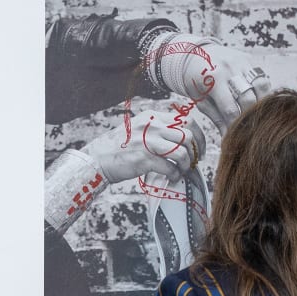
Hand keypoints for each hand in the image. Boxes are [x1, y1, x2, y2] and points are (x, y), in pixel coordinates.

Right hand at [85, 107, 206, 184]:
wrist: (97, 159)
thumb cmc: (119, 147)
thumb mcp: (140, 129)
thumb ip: (158, 128)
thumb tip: (182, 136)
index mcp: (154, 116)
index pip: (187, 119)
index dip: (198, 134)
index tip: (198, 148)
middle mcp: (153, 126)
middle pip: (188, 134)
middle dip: (196, 150)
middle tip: (194, 161)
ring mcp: (149, 142)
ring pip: (182, 151)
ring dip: (186, 164)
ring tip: (181, 171)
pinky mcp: (144, 159)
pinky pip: (170, 168)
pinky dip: (175, 176)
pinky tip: (172, 179)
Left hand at [150, 38, 270, 132]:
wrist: (194, 53)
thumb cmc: (196, 82)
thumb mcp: (201, 100)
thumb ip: (216, 117)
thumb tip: (228, 138)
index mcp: (214, 80)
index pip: (230, 109)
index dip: (234, 127)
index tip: (236, 138)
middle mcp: (229, 69)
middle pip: (248, 99)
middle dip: (249, 117)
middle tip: (248, 129)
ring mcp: (241, 62)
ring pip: (261, 85)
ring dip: (262, 103)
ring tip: (257, 115)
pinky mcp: (248, 59)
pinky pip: (262, 77)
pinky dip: (263, 92)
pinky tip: (258, 102)